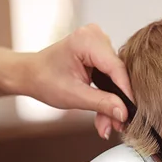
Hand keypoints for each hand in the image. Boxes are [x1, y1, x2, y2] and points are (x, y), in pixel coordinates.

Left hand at [17, 24, 133, 139]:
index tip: (131, 114)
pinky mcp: (102, 54)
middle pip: (118, 75)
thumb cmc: (43, 79)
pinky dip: (109, 95)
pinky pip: (112, 77)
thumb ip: (101, 103)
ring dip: (114, 103)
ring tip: (109, 124)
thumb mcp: (73, 96)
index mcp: (87, 40)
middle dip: (117, 102)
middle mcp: (96, 37)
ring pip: (117, 79)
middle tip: (117, 125)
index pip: (116, 69)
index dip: (126, 93)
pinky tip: (108, 112)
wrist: (30, 75)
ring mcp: (100, 44)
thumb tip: (123, 113)